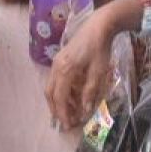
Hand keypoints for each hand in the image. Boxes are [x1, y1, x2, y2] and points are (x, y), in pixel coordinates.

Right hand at [44, 11, 117, 127]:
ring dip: (59, 100)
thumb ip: (90, 91)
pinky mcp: (60, 59)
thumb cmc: (100, 48)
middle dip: (56, 109)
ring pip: (51, 86)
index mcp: (65, 70)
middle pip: (50, 93)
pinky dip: (61, 91)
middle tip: (65, 122)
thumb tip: (84, 109)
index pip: (60, 97)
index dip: (63, 113)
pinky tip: (73, 96)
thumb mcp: (98, 72)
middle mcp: (56, 67)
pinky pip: (56, 79)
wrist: (98, 25)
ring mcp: (56, 62)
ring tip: (70, 111)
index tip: (69, 126)